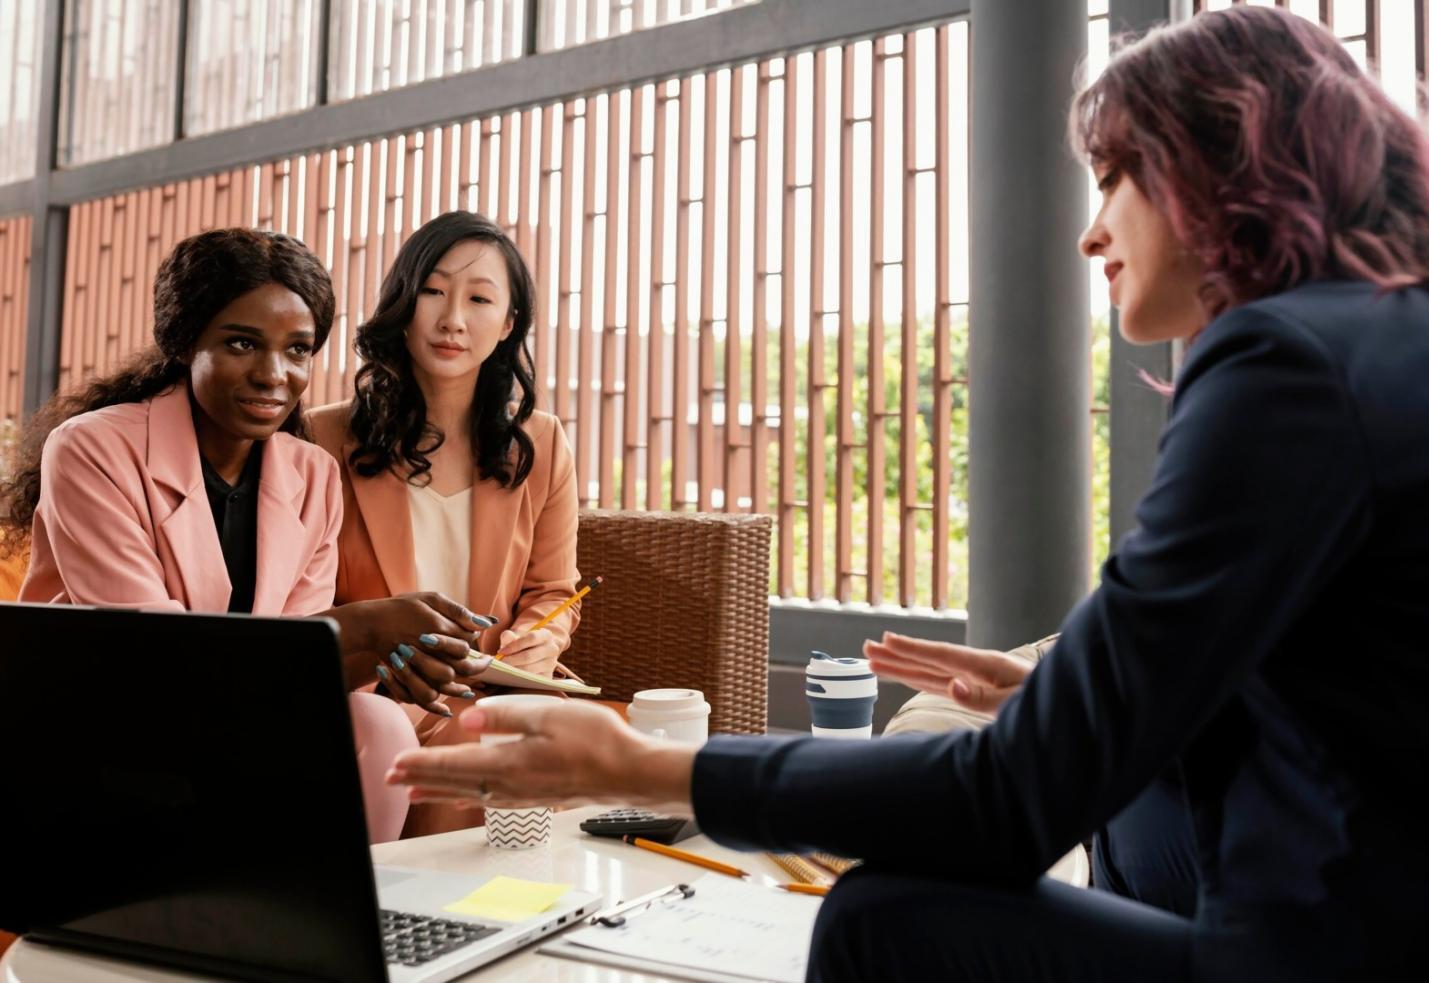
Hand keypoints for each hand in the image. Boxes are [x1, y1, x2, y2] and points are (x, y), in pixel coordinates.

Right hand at [327, 592, 495, 715]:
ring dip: (459, 688)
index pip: (468, 642)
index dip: (478, 646)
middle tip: (485, 665)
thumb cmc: (403, 607)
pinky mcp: (405, 675)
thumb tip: (486, 624)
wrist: (372, 622)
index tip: (487, 652)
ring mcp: (417, 663)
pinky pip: (424, 696)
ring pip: (446, 682)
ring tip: (468, 689)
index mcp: (439, 627)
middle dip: (478, 667)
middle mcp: (430, 648)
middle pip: (463, 666)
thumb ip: (458, 612)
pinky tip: (446, 709)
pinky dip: (436, 705)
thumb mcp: (432, 599)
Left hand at [385, 699, 695, 812]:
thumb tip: (466, 719)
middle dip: (419, 779)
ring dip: (439, 789)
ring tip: (414, 791)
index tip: (393, 765)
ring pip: (468, 793)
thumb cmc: (594, 740)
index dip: (420, 765)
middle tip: (388, 780)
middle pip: (454, 782)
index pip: (453, 764)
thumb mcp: (548, 716)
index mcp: (508, 763)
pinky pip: (488, 798)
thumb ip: (504, 716)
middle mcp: (508, 785)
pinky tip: (465, 797)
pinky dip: (467, 796)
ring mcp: (521, 794)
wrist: (628, 772)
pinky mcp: (533, 796)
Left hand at [495, 627, 560, 675]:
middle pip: (529, 656)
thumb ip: (510, 636)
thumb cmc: (524, 644)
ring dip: (513, 671)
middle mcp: (552, 649)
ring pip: (529, 669)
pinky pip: (531, 679)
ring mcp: (551, 664)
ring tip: (502, 670)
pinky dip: (519, 678)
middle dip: (510, 661)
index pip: (531, 638)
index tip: (501, 651)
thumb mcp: (517, 637)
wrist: (534, 652)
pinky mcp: (547, 676)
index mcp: (546, 635)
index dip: (515, 645)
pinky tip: (510, 676)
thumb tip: (506, 637)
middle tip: (498, 664)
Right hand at [863, 631, 1031, 713]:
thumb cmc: (1042, 701)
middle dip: (897, 654)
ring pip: (928, 670)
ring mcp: (971, 678)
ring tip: (872, 658)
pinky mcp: (973, 690)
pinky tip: (902, 674)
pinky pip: (937, 682)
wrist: (1064, 700)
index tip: (887, 640)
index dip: (914, 648)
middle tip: (866, 647)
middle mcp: (974, 668)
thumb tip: (951, 687)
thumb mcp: (1018, 702)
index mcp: (985, 665)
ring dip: (901, 664)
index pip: (942, 655)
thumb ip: (984, 697)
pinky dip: (917, 677)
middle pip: (928, 659)